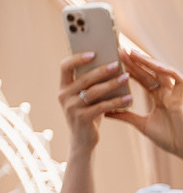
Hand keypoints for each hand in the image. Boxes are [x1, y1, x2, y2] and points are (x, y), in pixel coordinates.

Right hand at [63, 47, 182, 154]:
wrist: (83, 140)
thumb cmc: (88, 113)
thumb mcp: (85, 97)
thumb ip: (91, 82)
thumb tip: (111, 62)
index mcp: (63, 87)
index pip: (65, 66)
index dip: (77, 58)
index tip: (93, 52)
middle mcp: (63, 96)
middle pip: (83, 78)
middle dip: (101, 70)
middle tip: (117, 64)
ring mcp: (71, 108)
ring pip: (93, 92)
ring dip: (112, 84)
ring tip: (126, 78)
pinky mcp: (82, 119)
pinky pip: (102, 107)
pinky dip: (117, 102)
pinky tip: (129, 98)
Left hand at [113, 48, 182, 154]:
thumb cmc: (170, 139)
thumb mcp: (143, 125)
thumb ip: (126, 116)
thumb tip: (105, 112)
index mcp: (160, 97)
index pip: (142, 78)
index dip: (129, 69)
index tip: (113, 60)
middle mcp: (169, 92)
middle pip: (150, 72)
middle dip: (134, 61)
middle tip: (117, 50)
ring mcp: (177, 92)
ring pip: (162, 71)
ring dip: (146, 61)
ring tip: (130, 53)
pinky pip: (177, 77)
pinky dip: (165, 70)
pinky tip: (150, 63)